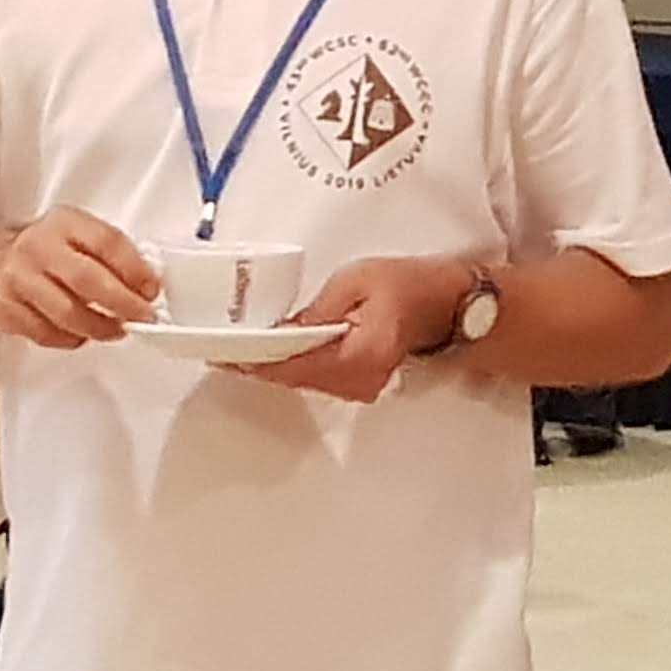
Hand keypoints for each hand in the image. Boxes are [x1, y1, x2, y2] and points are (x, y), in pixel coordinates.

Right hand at [0, 208, 158, 349]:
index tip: (152, 289)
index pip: (106, 242)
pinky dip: (71, 339)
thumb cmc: (51, 251)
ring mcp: (18, 278)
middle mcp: (38, 248)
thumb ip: (114, 255)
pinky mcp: (4, 308)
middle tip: (142, 316)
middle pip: (87, 280)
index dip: (135, 269)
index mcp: (65, 223)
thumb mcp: (81, 236)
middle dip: (122, 303)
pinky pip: (45, 333)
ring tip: (116, 330)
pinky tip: (82, 333)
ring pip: (66, 313)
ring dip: (99, 328)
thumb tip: (148, 285)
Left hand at [234, 254, 478, 404]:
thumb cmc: (410, 285)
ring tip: (243, 346)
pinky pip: (315, 379)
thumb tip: (278, 333)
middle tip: (223, 346)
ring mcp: (359, 389)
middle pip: (291, 378)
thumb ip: (315, 311)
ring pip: (301, 381)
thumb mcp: (356, 281)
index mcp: (357, 356)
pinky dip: (293, 366)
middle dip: (257, 362)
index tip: (222, 354)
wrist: (448, 304)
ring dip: (272, 365)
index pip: (291, 366)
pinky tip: (276, 351)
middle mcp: (357, 382)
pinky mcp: (358, 386)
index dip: (253, 361)